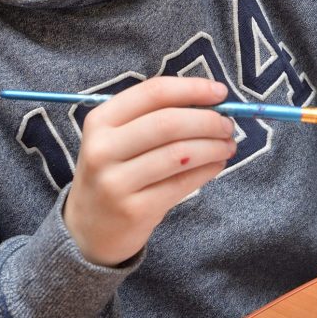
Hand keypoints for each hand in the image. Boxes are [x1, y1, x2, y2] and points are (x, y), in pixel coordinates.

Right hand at [63, 77, 235, 265]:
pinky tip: (217, 165)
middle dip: (208, 121)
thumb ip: (154, 116)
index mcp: (101, 120)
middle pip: (168, 123)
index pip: (153, 93)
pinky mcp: (134, 210)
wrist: (88, 229)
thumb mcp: (117, 138)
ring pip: (179, 154)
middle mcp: (103, 148)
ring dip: (213, 146)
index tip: (220, 93)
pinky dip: (207, 170)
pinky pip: (181, 183)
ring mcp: (116, 182)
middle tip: (228, 125)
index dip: (192, 89)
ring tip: (227, 145)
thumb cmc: (114, 172)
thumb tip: (210, 103)